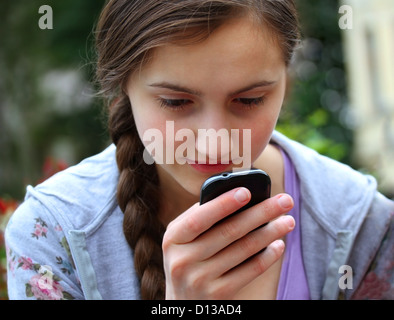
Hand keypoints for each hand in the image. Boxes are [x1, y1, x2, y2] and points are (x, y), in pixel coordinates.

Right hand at [162, 187, 294, 298]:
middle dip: (261, 213)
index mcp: (173, 238)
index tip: (247, 191)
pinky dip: (267, 256)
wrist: (184, 302)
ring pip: (244, 249)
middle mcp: (183, 260)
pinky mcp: (219, 295)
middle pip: (229, 231)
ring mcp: (200, 280)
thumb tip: (237, 196)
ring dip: (270, 232)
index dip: (223, 204)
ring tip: (288, 221)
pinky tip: (279, 245)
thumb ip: (200, 217)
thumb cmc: (188, 258)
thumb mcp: (183, 239)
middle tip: (285, 200)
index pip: (199, 218)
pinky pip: (250, 271)